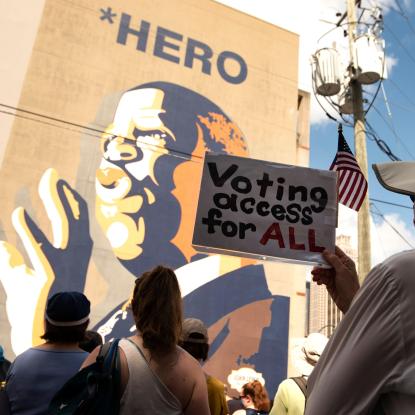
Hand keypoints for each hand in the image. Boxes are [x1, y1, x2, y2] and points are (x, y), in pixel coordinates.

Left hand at [0, 168, 91, 353]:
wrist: (45, 338)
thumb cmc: (36, 309)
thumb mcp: (21, 282)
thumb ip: (9, 261)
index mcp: (74, 255)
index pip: (77, 221)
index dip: (69, 201)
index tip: (59, 185)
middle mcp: (75, 256)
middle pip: (73, 215)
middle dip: (61, 193)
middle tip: (51, 173)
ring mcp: (64, 264)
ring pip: (66, 222)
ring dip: (55, 199)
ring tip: (47, 180)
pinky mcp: (48, 274)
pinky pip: (38, 246)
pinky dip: (27, 229)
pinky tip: (17, 214)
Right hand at [311, 246, 359, 312]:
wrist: (349, 302)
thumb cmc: (349, 285)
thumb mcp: (342, 271)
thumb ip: (334, 260)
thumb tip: (325, 251)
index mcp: (345, 262)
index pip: (335, 251)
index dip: (327, 248)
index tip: (317, 246)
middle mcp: (339, 267)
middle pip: (326, 260)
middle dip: (320, 263)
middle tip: (314, 265)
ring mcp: (334, 274)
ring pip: (323, 269)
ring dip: (318, 272)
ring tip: (314, 276)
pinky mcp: (329, 282)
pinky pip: (322, 277)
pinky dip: (319, 278)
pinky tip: (317, 281)